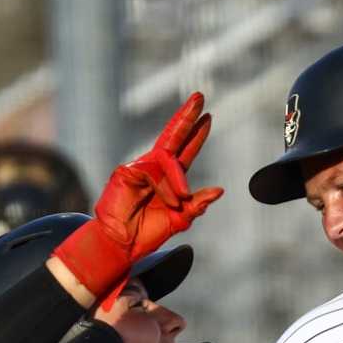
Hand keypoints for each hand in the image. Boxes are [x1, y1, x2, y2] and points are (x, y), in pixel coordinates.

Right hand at [52, 93, 222, 307]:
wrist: (122, 246)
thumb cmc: (145, 234)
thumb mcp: (178, 220)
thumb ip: (197, 205)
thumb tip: (220, 190)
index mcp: (167, 179)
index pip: (184, 150)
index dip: (196, 133)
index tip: (208, 115)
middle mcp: (154, 168)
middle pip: (172, 136)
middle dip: (187, 116)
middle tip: (200, 97)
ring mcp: (139, 168)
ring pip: (166, 160)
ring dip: (177, 181)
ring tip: (177, 201)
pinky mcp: (126, 171)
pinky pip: (153, 170)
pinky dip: (164, 186)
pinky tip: (167, 201)